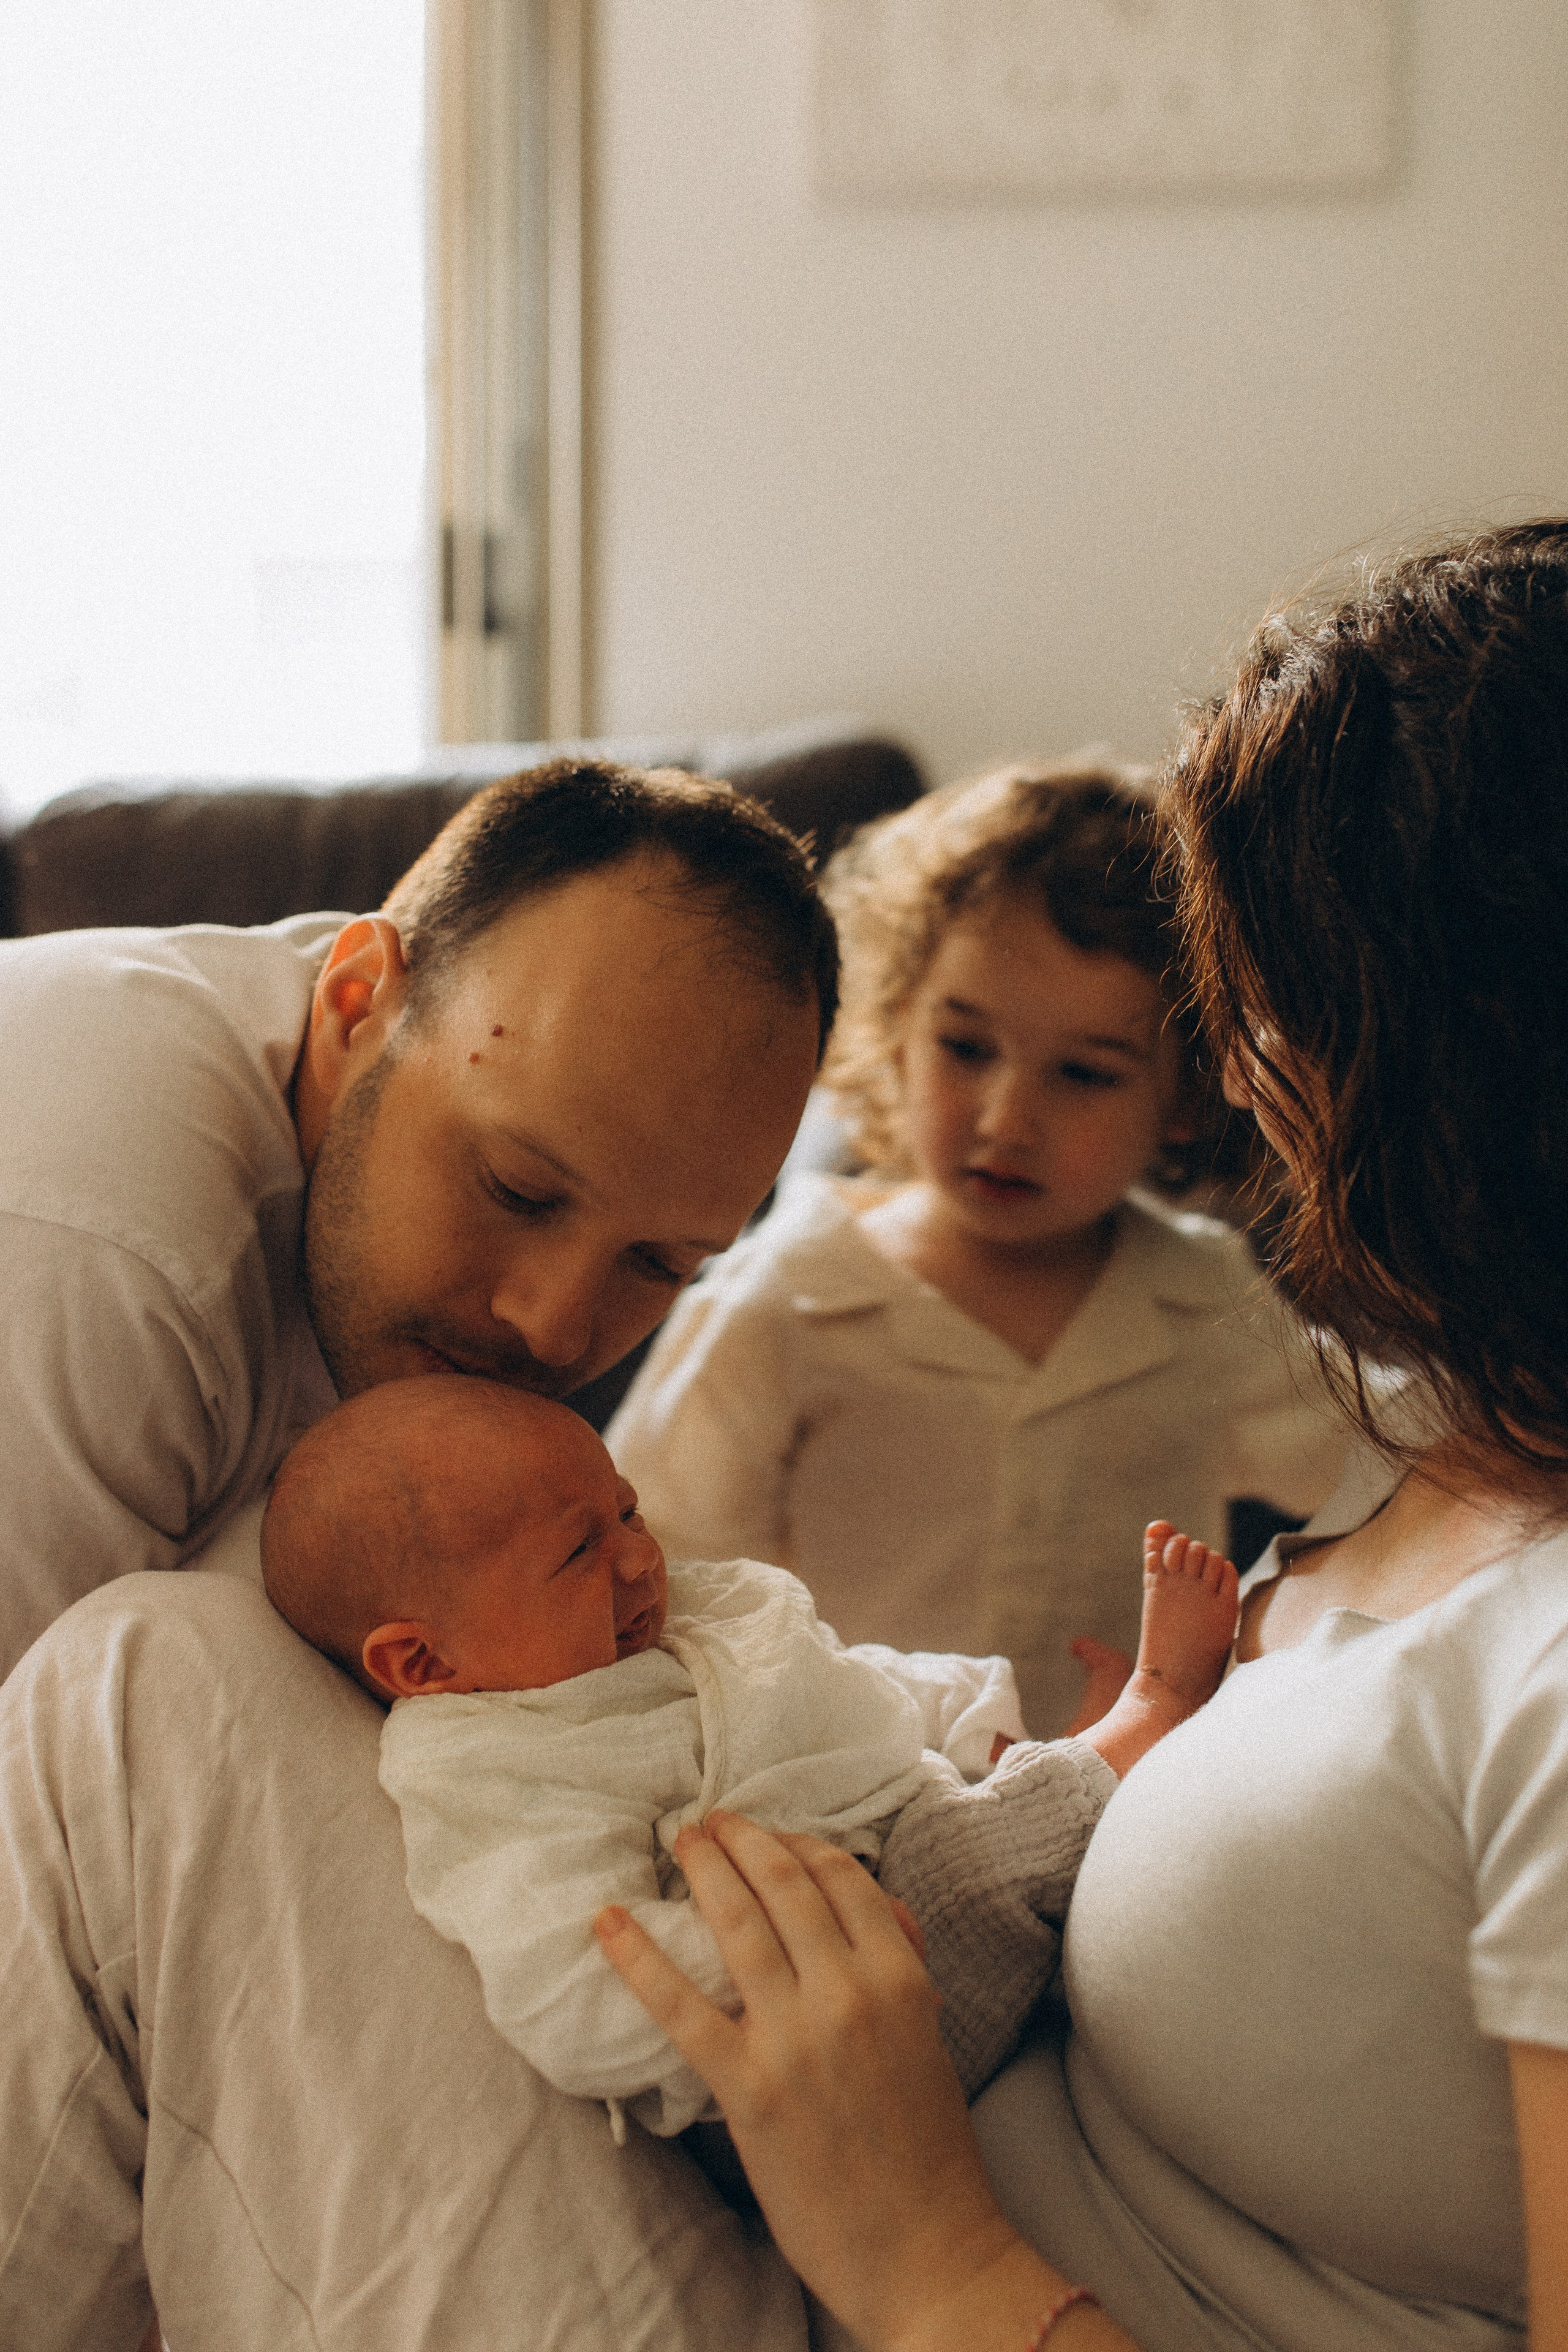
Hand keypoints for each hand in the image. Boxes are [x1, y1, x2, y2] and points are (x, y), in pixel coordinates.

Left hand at [595, 1811, 1024, 2350]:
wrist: (926, 2247)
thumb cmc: (929, 2147)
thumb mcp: (928, 2037)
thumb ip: (900, 1967)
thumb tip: (871, 1907)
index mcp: (901, 1977)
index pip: (841, 1879)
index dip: (798, 1845)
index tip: (769, 1835)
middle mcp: (849, 1993)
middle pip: (783, 1887)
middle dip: (742, 1841)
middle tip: (709, 1821)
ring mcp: (795, 2038)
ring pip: (737, 1927)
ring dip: (703, 1872)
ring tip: (679, 1843)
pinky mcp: (748, 2088)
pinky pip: (681, 2008)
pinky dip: (639, 1959)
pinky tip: (608, 1924)